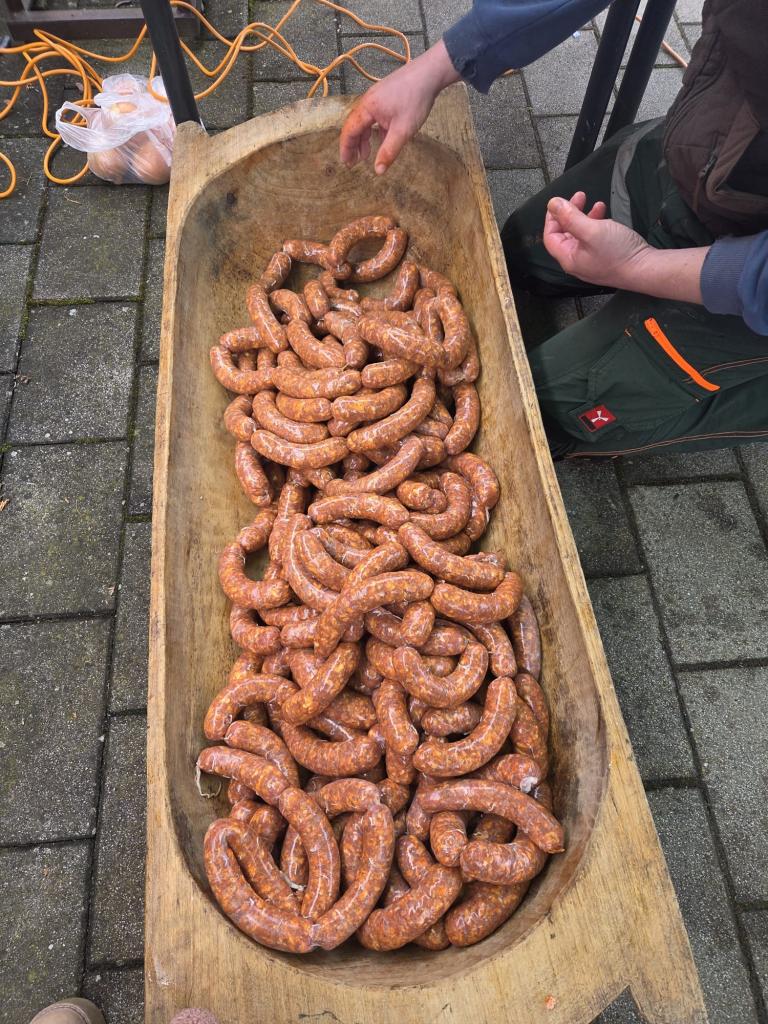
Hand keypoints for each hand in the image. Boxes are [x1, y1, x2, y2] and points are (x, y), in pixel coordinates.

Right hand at [339, 40, 459, 174]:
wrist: (430, 73)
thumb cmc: (416, 99)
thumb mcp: (402, 131)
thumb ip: (388, 151)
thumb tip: (378, 171)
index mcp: (367, 108)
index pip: (349, 131)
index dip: (346, 148)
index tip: (346, 163)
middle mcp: (368, 101)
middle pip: (355, 125)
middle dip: (353, 145)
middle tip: (354, 162)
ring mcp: (377, 97)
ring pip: (365, 121)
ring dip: (364, 138)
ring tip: (366, 154)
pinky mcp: (386, 95)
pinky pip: (375, 115)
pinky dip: (375, 129)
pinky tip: (383, 138)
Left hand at [543, 192, 651, 288]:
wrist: (645, 268)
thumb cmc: (618, 252)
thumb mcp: (592, 230)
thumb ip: (570, 217)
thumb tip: (553, 204)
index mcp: (569, 258)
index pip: (551, 237)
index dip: (552, 218)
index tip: (560, 202)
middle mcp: (577, 261)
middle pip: (566, 234)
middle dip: (570, 213)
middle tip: (580, 196)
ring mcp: (591, 260)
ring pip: (581, 234)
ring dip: (585, 216)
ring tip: (596, 203)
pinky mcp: (604, 257)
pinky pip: (594, 238)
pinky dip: (596, 224)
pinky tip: (604, 215)